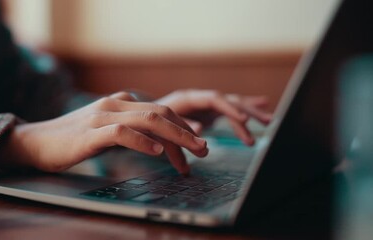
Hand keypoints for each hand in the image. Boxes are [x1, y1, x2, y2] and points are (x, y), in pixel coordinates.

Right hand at [0, 92, 207, 174]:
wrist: (35, 141)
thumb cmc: (73, 139)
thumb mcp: (107, 131)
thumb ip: (131, 131)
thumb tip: (159, 143)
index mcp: (121, 102)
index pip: (161, 111)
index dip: (183, 127)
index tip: (198, 144)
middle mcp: (115, 104)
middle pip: (161, 112)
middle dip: (187, 131)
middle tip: (205, 148)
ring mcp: (103, 117)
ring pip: (148, 120)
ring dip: (175, 136)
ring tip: (193, 150)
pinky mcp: (91, 133)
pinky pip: (123, 133)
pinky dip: (144, 142)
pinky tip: (158, 153)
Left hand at [155, 89, 271, 144]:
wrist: (147, 115)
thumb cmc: (153, 120)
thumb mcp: (162, 124)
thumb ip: (181, 126)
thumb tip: (200, 130)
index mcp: (189, 98)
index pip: (214, 99)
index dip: (230, 109)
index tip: (244, 120)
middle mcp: (201, 98)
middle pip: (228, 101)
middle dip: (247, 112)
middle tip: (264, 123)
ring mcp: (207, 104)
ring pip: (233, 104)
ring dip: (252, 112)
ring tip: (270, 120)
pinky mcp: (210, 111)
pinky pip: (232, 108)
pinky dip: (247, 106)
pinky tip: (264, 103)